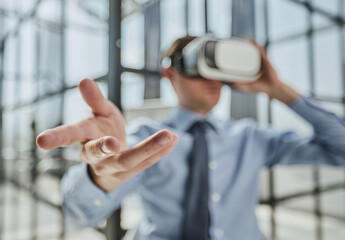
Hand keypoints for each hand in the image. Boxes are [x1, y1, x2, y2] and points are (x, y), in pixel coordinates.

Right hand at [36, 79, 177, 190]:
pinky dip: (161, 151)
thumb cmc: (101, 131)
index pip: (69, 136)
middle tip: (114, 141)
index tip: (41, 142)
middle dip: (105, 148)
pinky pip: (147, 162)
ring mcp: (114, 166)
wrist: (112, 157)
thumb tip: (84, 79)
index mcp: (84, 138)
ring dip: (150, 148)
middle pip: (99, 154)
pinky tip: (175, 138)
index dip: (56, 138)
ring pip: (130, 160)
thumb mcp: (98, 114)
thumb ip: (95, 99)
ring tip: (169, 135)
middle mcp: (96, 156)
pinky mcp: (131, 172)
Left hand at [231, 41, 299, 104]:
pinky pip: (262, 52)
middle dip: (243, 46)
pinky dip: (258, 47)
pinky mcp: (266, 61)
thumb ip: (240, 85)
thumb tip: (231, 81)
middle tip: (236, 42)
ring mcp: (261, 61)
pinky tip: (254, 42)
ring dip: (250, 44)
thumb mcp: (247, 87)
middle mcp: (256, 63)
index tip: (231, 49)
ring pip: (255, 50)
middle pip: (248, 52)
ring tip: (243, 39)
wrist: (272, 89)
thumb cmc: (260, 88)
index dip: (237, 54)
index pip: (242, 59)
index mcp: (250, 69)